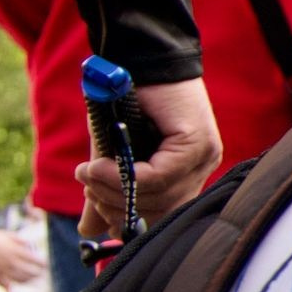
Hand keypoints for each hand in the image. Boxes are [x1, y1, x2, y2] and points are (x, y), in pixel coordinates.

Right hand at [0, 227, 45, 285]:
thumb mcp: (4, 234)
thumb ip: (17, 239)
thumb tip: (28, 243)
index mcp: (16, 251)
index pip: (35, 260)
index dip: (42, 263)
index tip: (45, 264)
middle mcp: (12, 262)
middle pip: (29, 272)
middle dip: (36, 273)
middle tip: (40, 273)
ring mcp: (3, 270)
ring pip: (20, 279)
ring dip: (27, 280)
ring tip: (30, 279)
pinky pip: (5, 285)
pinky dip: (10, 288)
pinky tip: (13, 289)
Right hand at [76, 74, 221, 238]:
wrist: (133, 59)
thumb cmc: (123, 104)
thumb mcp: (110, 155)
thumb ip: (106, 191)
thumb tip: (89, 231)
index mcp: (185, 174)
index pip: (162, 216)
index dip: (127, 220)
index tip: (98, 214)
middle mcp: (201, 168)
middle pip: (161, 211)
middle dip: (117, 207)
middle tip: (88, 189)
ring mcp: (203, 156)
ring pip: (159, 196)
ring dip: (114, 190)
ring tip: (88, 174)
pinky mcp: (197, 143)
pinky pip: (160, 176)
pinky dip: (124, 177)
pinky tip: (100, 166)